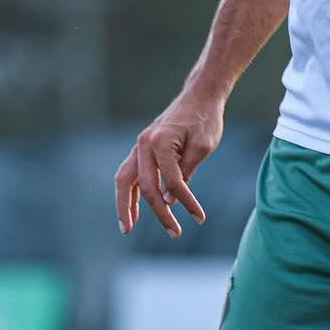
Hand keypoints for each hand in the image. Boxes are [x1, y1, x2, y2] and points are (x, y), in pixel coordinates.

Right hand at [114, 89, 223, 237]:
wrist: (198, 96)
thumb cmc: (204, 119)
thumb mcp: (202, 146)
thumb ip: (185, 173)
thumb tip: (169, 200)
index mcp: (160, 142)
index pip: (172, 181)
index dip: (186, 202)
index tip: (199, 217)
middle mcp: (144, 144)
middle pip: (143, 186)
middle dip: (158, 212)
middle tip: (174, 233)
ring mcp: (139, 145)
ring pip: (125, 180)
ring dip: (125, 206)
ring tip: (127, 228)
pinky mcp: (141, 148)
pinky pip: (128, 174)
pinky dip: (129, 193)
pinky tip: (132, 210)